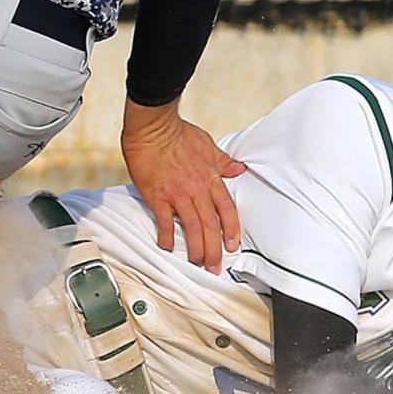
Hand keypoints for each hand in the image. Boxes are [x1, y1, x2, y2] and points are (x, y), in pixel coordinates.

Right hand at [119, 98, 245, 274]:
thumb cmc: (179, 133)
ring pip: (192, 227)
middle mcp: (197, 188)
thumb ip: (223, 161)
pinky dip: (167, 236)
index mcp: (210, 177)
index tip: (233, 245)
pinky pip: (165, 220)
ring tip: (198, 263)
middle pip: (211, 224)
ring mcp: (178, 193)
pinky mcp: (158, 195)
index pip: (227, 209)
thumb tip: (239, 168)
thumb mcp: (207, 145)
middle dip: (215, 249)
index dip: (231, 229)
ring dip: (197, 248)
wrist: (153, 126)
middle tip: (215, 267)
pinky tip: (167, 247)